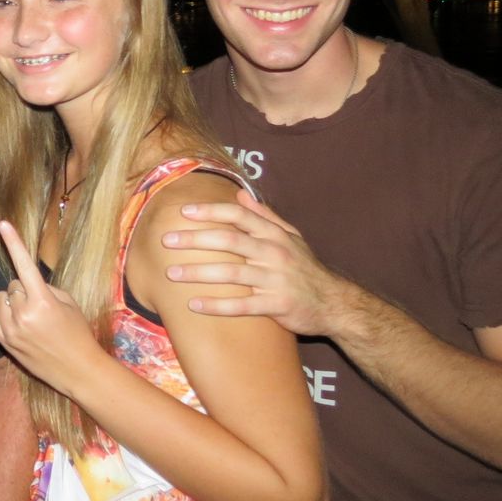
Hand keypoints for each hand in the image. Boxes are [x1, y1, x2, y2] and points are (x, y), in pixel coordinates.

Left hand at [0, 221, 102, 396]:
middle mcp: (23, 314)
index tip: (3, 224)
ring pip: (0, 298)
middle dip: (25, 289)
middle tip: (42, 307)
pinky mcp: (4, 340)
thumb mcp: (68, 303)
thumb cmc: (78, 333)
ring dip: (12, 300)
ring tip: (31, 317)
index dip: (14, 243)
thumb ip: (45, 288)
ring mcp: (11, 328)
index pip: (24, 266)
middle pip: (12, 285)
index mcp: (42, 301)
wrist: (78, 369)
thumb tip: (26, 282)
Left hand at [162, 187, 356, 336]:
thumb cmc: (305, 268)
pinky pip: (243, 305)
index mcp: (274, 235)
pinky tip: (194, 305)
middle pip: (230, 241)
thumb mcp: (291, 237)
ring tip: (171, 273)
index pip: (239, 216)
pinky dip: (217, 305)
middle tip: (167, 240)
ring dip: (199, 273)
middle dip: (195, 239)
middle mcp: (274, 253)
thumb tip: (240, 195)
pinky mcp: (277, 305)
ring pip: (232, 273)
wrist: (334, 303)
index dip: (211, 211)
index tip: (183, 212)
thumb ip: (265, 216)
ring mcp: (276, 279)